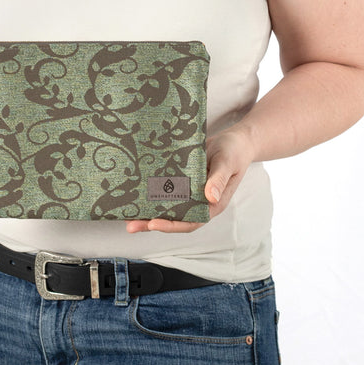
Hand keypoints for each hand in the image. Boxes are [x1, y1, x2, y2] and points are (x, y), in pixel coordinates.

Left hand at [125, 122, 254, 233]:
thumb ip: (219, 179)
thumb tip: (210, 198)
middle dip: (153, 223)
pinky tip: (137, 193)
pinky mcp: (184, 182)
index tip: (154, 223)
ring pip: (169, 207)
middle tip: (131, 225)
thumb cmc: (234, 152)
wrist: (235, 140)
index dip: (172, 225)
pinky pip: (168, 191)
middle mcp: (200, 202)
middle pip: (175, 218)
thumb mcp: (227, 163)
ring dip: (149, 212)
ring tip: (127, 215)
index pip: (191, 221)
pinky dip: (154, 194)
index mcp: (213, 204)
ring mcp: (191, 193)